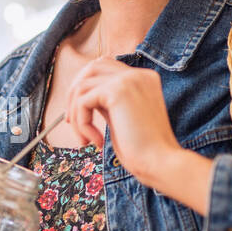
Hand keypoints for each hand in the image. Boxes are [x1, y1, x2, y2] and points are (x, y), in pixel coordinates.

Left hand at [64, 57, 214, 213]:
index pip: (106, 69)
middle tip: (70, 121)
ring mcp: (129, 79)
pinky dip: (82, 123)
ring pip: (83, 85)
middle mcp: (139, 74)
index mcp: (144, 78)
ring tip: (85, 139)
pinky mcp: (118, 90)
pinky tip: (96, 141)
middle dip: (74, 93)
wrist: (161, 162)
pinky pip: (83, 101)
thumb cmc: (143, 150)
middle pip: (92, 68)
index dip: (86, 88)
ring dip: (76, 114)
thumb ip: (108, 103)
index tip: (77, 116)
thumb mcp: (123, 119)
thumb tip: (84, 97)